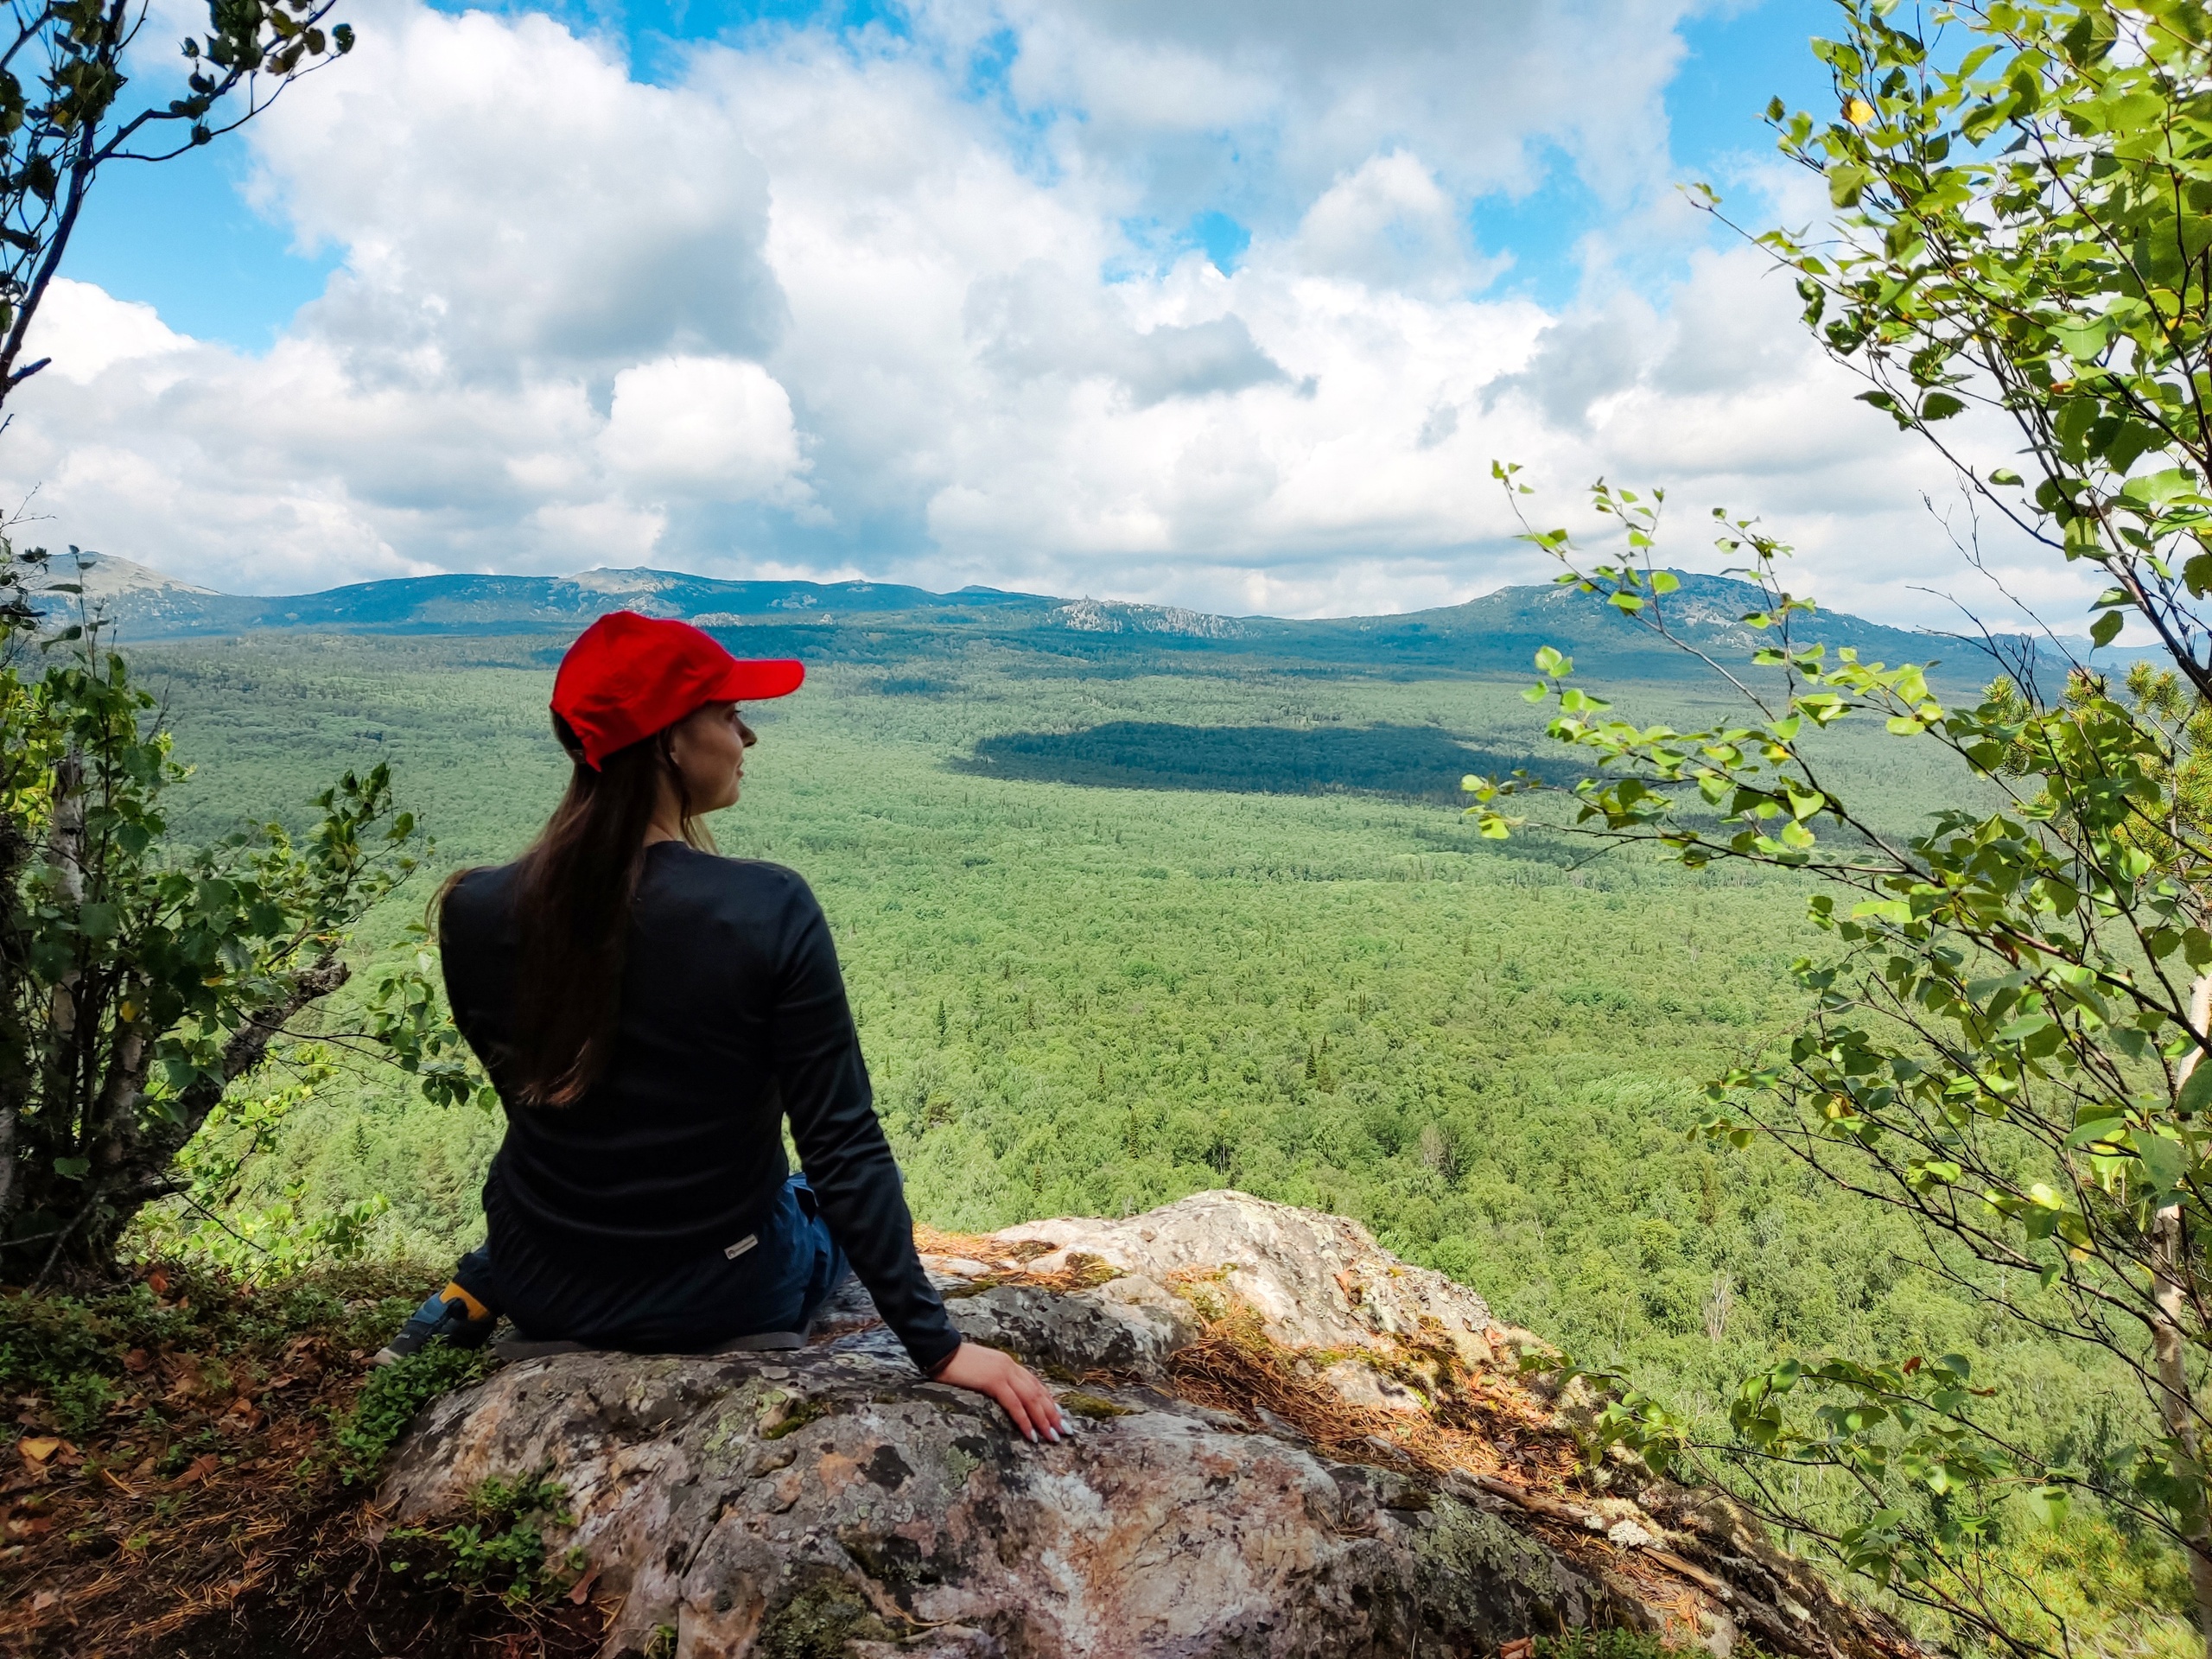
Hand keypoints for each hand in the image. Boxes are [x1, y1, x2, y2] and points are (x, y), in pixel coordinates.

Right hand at [930, 1341, 1068, 1442]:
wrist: (939, 1350)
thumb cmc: (955, 1363)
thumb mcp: (981, 1372)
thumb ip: (995, 1380)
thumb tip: (1004, 1396)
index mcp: (1008, 1364)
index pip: (1035, 1385)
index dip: (1049, 1402)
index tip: (1059, 1417)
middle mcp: (1010, 1366)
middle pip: (1038, 1393)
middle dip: (1053, 1413)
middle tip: (1065, 1431)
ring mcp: (1003, 1372)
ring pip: (1031, 1399)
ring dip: (1044, 1420)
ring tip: (1052, 1437)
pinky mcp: (993, 1380)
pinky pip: (1014, 1404)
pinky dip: (1024, 1421)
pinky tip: (1031, 1435)